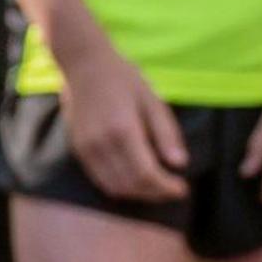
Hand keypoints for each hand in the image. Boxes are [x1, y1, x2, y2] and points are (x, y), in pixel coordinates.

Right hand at [57, 33, 190, 203]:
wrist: (85, 67)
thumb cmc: (124, 79)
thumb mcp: (153, 100)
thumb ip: (166, 134)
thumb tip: (180, 164)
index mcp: (123, 131)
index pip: (145, 174)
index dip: (165, 187)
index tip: (183, 189)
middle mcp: (101, 145)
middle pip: (129, 185)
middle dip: (155, 193)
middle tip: (174, 190)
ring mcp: (86, 150)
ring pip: (113, 187)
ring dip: (138, 195)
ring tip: (159, 188)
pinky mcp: (78, 151)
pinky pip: (99, 180)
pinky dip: (120, 187)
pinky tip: (137, 182)